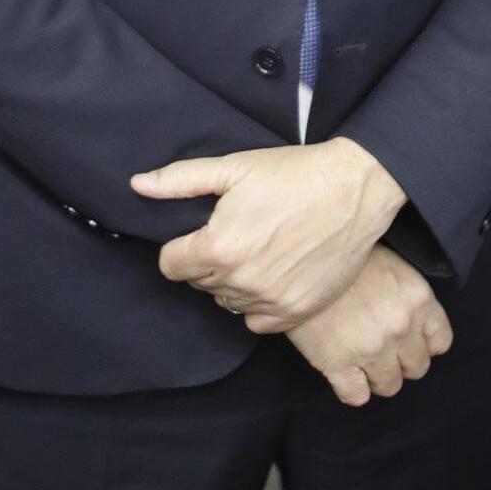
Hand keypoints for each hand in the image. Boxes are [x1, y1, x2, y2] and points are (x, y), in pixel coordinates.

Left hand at [131, 138, 407, 333]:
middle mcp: (240, 283)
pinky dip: (259, 302)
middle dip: (208, 261)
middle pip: (200, 283)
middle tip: (237, 232)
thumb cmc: (293, 174)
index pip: (171, 265)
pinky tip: (274, 272)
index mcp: (218, 248)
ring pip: (228, 302)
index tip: (202, 231)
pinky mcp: (296, 314)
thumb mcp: (233, 167)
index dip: (182, 246)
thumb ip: (180, 180)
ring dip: (234, 281)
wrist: (353, 191)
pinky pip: (258, 322)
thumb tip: (137, 185)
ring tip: (259, 248)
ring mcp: (270, 303)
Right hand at [286, 244, 453, 406]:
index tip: (408, 339)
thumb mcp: (389, 262)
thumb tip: (411, 318)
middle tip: (380, 346)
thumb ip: (407, 294)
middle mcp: (401, 326)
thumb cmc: (344, 256)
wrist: (298, 255)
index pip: (440, 342)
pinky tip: (341, 369)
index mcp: (418, 298)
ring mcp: (372, 349)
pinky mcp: (339, 364)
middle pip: (417, 368)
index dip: (423, 343)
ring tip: (359, 357)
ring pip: (390, 386)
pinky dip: (350, 388)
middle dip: (400, 360)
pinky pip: (357, 396)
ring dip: (376, 375)